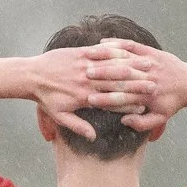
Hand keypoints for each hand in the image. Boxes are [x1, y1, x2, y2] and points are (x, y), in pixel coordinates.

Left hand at [22, 45, 146, 139]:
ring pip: (111, 65)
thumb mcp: (60, 116)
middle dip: (136, 82)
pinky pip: (99, 51)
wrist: (31, 76)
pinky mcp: (78, 53)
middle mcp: (86, 81)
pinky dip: (114, 51)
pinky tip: (126, 50)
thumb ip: (78, 126)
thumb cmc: (46, 99)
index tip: (146, 103)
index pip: (113, 101)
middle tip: (155, 83)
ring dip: (130, 64)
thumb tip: (93, 136)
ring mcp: (82, 65)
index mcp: (85, 97)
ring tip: (147, 64)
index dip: (130, 102)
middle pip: (116, 83)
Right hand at [88, 39, 186, 136]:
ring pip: (124, 59)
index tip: (88, 99)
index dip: (104, 99)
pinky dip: (116, 43)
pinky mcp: (151, 52)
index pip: (121, 99)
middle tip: (83, 76)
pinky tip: (101, 43)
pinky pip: (131, 45)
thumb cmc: (172, 103)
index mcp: (146, 97)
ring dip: (105, 58)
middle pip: (120, 78)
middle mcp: (147, 79)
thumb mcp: (159, 118)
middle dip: (101, 76)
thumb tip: (125, 120)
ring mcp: (149, 64)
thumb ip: (142, 124)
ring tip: (87, 57)